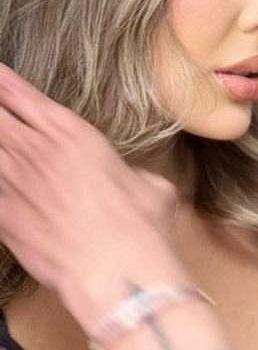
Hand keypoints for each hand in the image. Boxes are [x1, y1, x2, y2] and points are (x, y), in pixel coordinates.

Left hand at [0, 63, 181, 319]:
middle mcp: (37, 151)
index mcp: (72, 134)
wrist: (113, 267)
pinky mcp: (4, 216)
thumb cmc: (136, 222)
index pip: (23, 96)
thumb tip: (136, 182)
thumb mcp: (150, 187)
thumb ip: (133, 176)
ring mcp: (15, 183)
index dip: (4, 82)